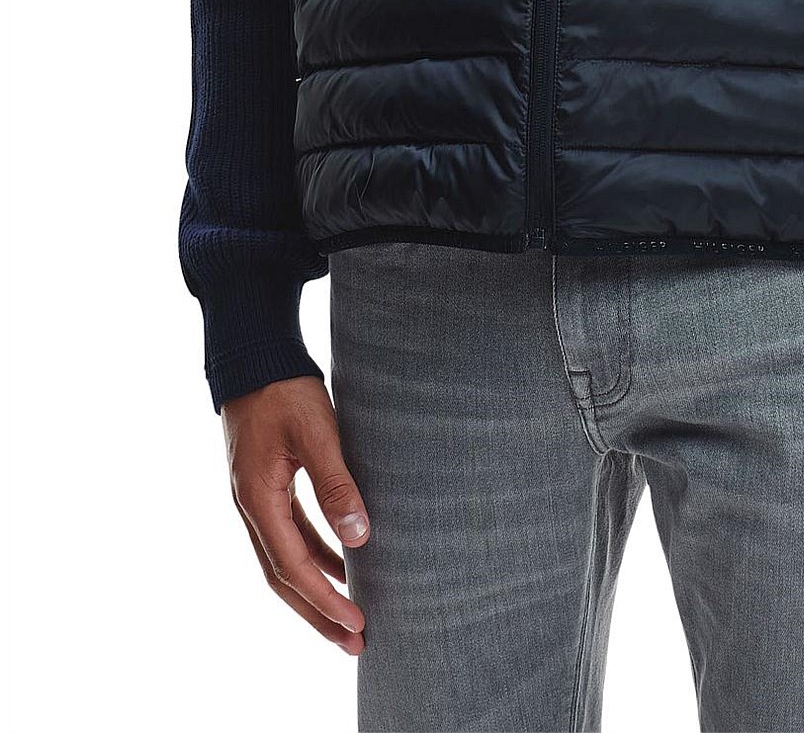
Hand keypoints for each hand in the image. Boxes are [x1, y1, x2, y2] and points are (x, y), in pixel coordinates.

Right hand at [222, 376, 370, 653]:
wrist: (253, 356)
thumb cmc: (284, 389)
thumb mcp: (316, 432)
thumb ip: (336, 483)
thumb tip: (359, 536)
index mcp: (258, 500)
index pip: (292, 567)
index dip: (324, 600)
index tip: (356, 623)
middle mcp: (251, 507)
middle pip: (282, 578)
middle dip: (317, 613)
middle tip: (354, 642)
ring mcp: (255, 498)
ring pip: (284, 560)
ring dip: (315, 589)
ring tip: (350, 615)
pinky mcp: (266, 486)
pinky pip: (289, 535)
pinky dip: (313, 555)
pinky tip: (340, 562)